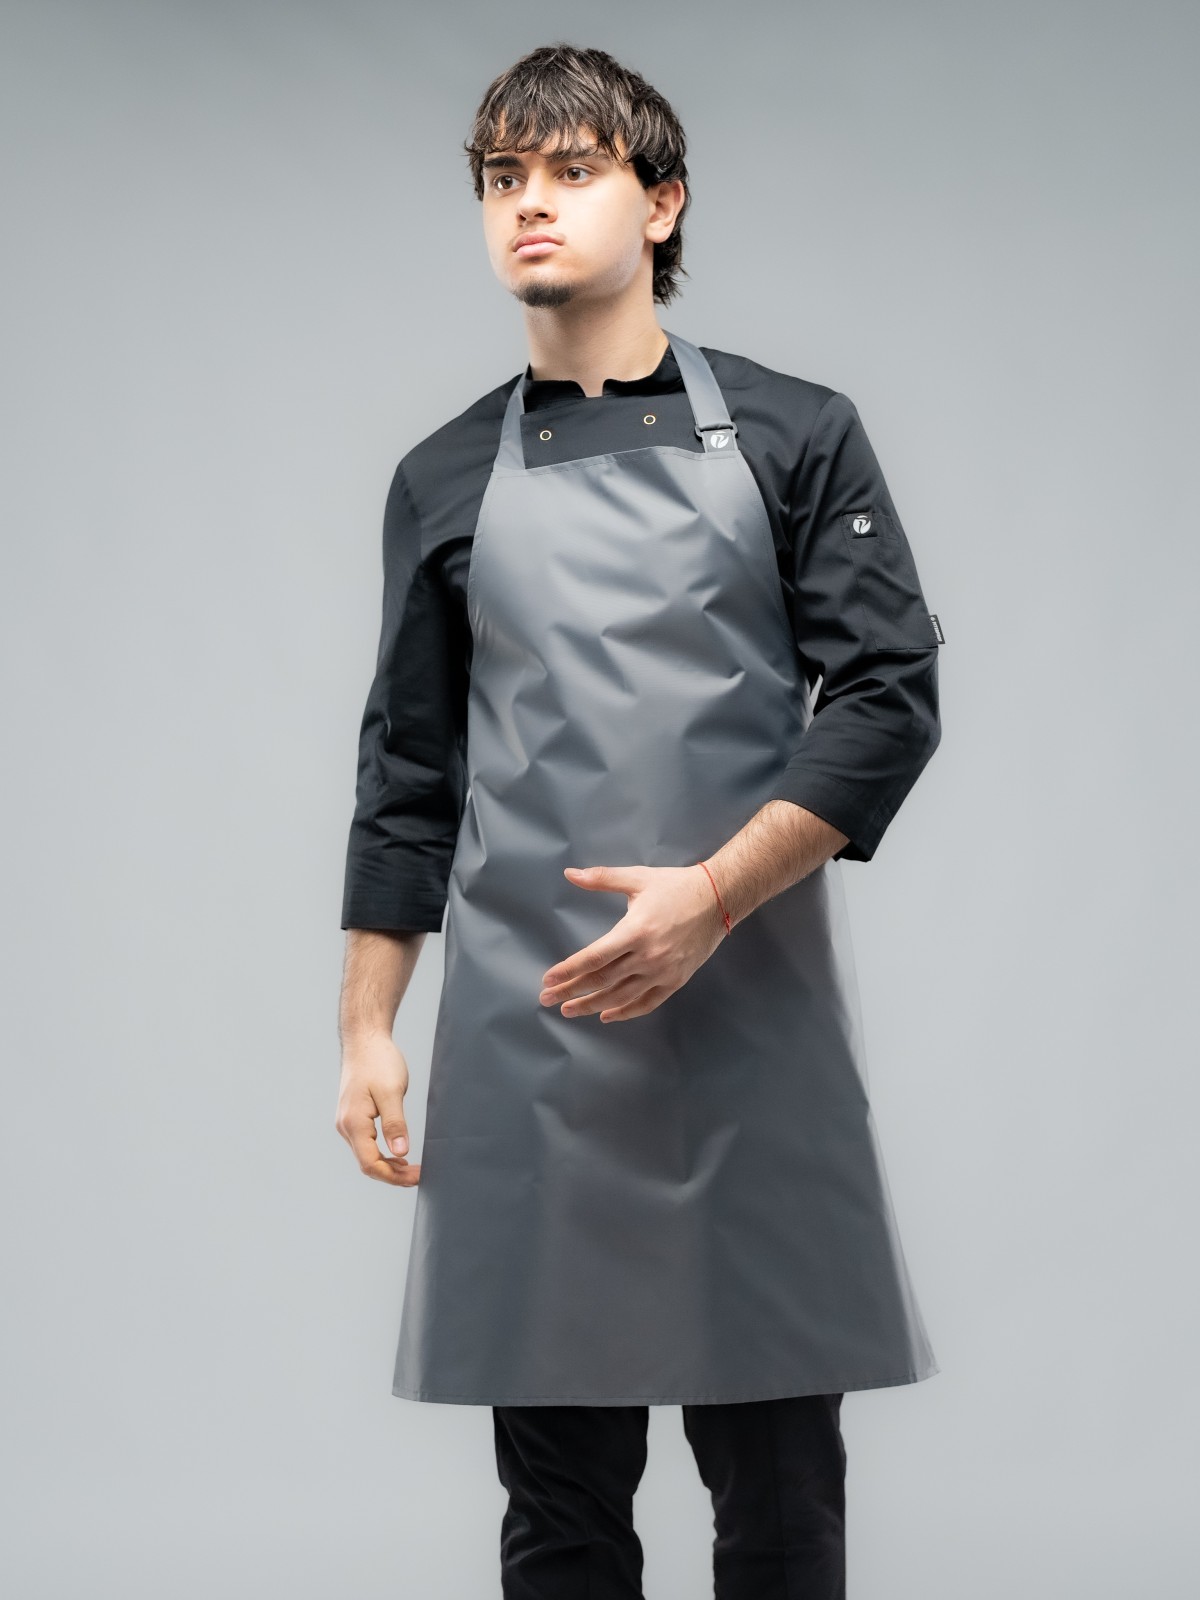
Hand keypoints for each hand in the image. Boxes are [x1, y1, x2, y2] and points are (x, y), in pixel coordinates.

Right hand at [335, 1032, 420, 1185]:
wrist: (364, 1040)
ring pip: (365, 1155)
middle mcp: (345, 1126)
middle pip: (367, 1164)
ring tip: (412, 1169)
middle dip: (393, 1175)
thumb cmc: (378, 1061)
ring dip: (388, 1166)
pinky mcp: (352, 1117)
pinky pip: (365, 1144)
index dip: (394, 1176)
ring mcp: (346, 1122)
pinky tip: (398, 1154)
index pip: (370, 1164)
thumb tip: (401, 1152)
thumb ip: (395, 1124)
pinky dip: (382, 1153)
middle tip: (419, 1175)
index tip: (418, 1176)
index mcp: (353, 1123)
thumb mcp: (392, 1092)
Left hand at [539, 862, 727, 1022]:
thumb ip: (602, 878)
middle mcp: (648, 956)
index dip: (569, 970)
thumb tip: (570, 873)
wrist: (719, 899)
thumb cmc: (675, 886)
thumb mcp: (637, 878)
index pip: (594, 957)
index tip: (548, 980)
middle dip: (572, 991)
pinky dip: (625, 1012)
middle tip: (547, 1000)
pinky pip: (647, 1003)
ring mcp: (663, 971)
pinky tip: (607, 1015)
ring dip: (592, 1005)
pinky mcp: (676, 980)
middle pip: (602, 980)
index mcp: (635, 930)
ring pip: (621, 996)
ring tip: (569, 1011)